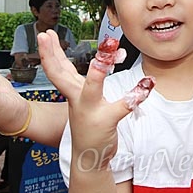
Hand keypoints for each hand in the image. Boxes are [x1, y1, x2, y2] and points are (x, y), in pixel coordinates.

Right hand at [38, 30, 133, 170]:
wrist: (88, 157)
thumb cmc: (85, 123)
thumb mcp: (77, 97)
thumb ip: (74, 77)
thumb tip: (68, 57)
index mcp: (71, 92)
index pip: (56, 69)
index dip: (49, 51)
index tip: (45, 34)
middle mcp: (77, 99)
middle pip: (62, 75)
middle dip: (53, 55)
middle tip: (48, 35)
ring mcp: (91, 110)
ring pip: (91, 89)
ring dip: (97, 73)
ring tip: (102, 57)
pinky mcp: (107, 121)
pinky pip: (122, 106)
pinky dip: (135, 95)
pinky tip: (147, 84)